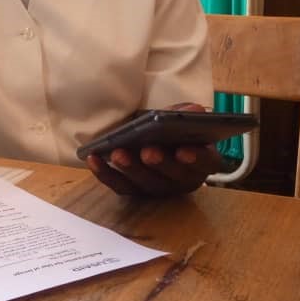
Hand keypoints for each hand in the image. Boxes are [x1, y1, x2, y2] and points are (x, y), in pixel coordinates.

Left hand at [85, 102, 222, 196]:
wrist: (152, 138)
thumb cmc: (170, 129)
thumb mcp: (178, 118)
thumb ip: (184, 114)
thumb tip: (194, 109)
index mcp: (202, 160)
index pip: (206, 162)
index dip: (196, 158)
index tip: (183, 150)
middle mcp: (184, 179)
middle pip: (174, 176)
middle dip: (160, 164)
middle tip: (147, 151)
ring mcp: (159, 188)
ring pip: (146, 183)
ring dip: (131, 169)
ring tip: (118, 153)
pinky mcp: (135, 190)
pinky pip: (120, 186)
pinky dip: (105, 174)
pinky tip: (93, 158)